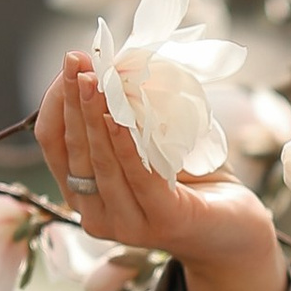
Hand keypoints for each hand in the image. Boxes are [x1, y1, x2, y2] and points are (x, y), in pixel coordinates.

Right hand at [34, 52, 285, 290]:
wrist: (235, 230)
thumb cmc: (190, 181)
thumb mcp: (151, 142)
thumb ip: (129, 115)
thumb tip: (115, 64)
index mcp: (84, 193)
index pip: (54, 143)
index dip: (57, 102)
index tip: (73, 63)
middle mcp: (96, 214)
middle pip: (74, 149)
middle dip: (74, 100)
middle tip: (76, 59)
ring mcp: (126, 225)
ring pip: (100, 163)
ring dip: (94, 116)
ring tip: (94, 80)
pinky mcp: (163, 222)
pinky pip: (137, 178)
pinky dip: (125, 145)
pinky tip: (118, 117)